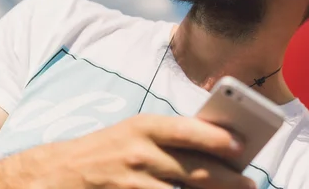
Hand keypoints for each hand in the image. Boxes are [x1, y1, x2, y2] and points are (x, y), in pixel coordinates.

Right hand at [33, 114, 255, 188]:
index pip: (187, 130)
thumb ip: (171, 138)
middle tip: (250, 184)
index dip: (217, 138)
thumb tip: (214, 148)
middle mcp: (140, 152)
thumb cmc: (107, 148)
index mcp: (145, 126)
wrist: (58, 173)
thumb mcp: (136, 132)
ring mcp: (132, 181)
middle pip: (194, 168)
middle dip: (228, 179)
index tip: (242, 145)